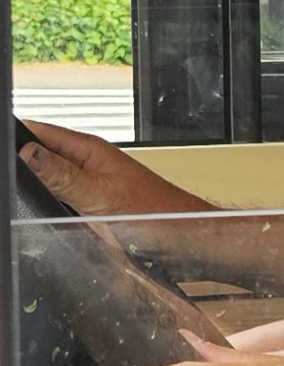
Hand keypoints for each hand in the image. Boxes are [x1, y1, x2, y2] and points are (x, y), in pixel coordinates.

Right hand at [18, 122, 209, 218]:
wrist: (184, 234)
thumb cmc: (156, 213)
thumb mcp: (101, 195)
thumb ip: (63, 176)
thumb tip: (28, 153)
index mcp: (89, 150)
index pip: (40, 131)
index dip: (16, 136)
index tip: (2, 150)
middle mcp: (89, 162)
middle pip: (41, 153)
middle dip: (21, 161)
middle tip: (7, 175)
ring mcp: (90, 181)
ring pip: (50, 174)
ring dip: (35, 179)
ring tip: (18, 183)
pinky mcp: (94, 200)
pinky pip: (62, 193)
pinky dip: (49, 197)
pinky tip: (44, 203)